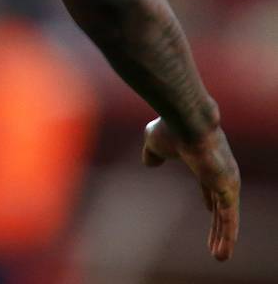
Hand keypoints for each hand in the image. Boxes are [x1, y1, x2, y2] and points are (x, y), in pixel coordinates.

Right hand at [142, 117, 239, 259]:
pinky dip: (227, 236)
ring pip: (226, 218)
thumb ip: (153, 153)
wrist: (185, 120)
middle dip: (218, 226)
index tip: (209, 211)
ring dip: (223, 238)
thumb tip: (149, 162)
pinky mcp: (228, 189)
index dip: (209, 200)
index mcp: (205, 163)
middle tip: (216, 244)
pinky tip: (223, 252)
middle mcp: (221, 174)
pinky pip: (229, 218)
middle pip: (221, 207)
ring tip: (220, 257)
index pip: (210, 187)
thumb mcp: (155, 142)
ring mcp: (227, 183)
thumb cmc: (171, 128)